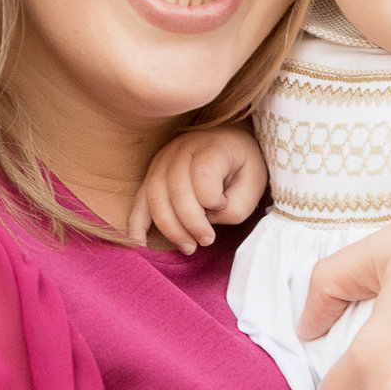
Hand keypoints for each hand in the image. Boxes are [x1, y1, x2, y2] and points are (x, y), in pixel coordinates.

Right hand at [127, 127, 268, 252]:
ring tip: (188, 247)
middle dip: (191, 223)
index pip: (203, 175)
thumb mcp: (254, 184)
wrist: (228, 143)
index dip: (212, 199)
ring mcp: (162, 160)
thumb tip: (207, 221)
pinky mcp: (151, 174)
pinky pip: (139, 200)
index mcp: (212, 146)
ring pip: (156, 198)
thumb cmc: (243, 166)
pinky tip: (139, 243)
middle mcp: (182, 149)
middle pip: (176, 190)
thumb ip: (235, 207)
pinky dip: (136, 224)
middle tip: (206, 241)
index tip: (222, 205)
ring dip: (170, 228)